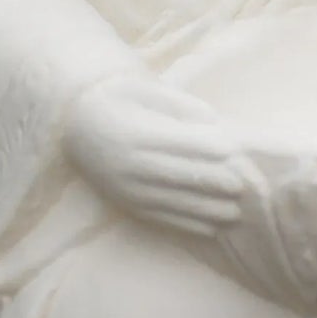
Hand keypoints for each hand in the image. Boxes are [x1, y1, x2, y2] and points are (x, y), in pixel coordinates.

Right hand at [65, 70, 245, 237]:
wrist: (74, 125)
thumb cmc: (117, 100)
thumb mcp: (145, 90)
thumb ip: (180, 105)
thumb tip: (215, 122)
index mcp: (137, 134)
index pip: (179, 144)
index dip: (208, 150)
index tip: (235, 154)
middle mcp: (131, 166)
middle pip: (180, 176)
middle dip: (213, 183)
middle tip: (242, 188)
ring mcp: (128, 190)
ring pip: (173, 203)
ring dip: (206, 210)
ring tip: (234, 212)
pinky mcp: (127, 204)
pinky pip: (160, 217)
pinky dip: (187, 223)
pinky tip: (209, 227)